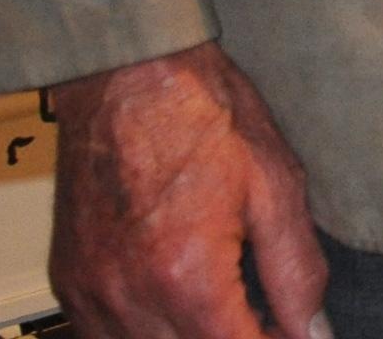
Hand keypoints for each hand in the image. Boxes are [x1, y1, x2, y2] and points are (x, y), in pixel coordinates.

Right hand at [43, 43, 329, 338]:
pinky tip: (175, 311)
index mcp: (185, 274)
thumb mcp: (274, 184)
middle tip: (267, 322)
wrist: (127, 70)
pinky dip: (143, 335)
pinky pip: (102, 337)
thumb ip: (296, 269)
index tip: (291, 334)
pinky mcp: (69, 280)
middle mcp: (128, 294)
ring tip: (226, 313)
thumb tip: (313, 329)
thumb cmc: (198, 109)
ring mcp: (91, 292)